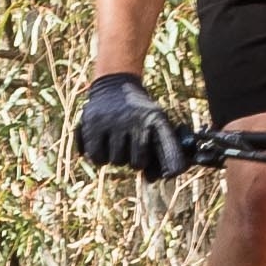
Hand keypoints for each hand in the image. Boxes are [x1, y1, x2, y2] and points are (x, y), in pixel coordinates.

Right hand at [73, 73, 188, 179]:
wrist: (115, 85)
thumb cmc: (139, 114)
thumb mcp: (155, 124)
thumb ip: (161, 152)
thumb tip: (152, 181)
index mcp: (156, 119)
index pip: (169, 148)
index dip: (172, 164)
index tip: (171, 175)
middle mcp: (136, 119)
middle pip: (137, 163)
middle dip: (134, 160)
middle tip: (130, 146)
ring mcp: (113, 121)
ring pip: (116, 161)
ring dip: (116, 157)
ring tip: (116, 141)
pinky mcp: (92, 123)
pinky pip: (97, 157)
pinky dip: (99, 157)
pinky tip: (102, 144)